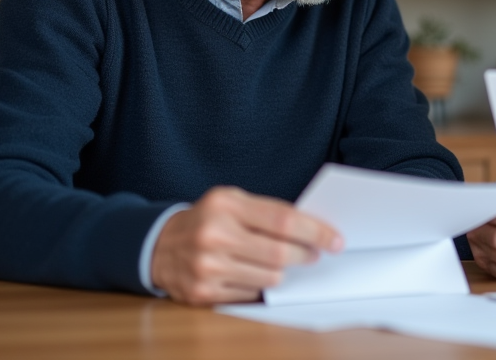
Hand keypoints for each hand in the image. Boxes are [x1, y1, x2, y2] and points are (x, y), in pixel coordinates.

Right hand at [151, 186, 342, 304]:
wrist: (159, 246)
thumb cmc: (206, 220)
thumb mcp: (231, 201)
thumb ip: (267, 212)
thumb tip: (312, 228)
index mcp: (225, 205)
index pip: (283, 220)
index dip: (316, 231)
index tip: (335, 239)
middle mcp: (214, 235)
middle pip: (279, 253)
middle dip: (305, 255)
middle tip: (315, 254)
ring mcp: (207, 267)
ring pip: (269, 277)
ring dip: (283, 272)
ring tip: (281, 263)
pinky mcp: (203, 293)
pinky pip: (250, 294)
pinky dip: (259, 285)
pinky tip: (254, 274)